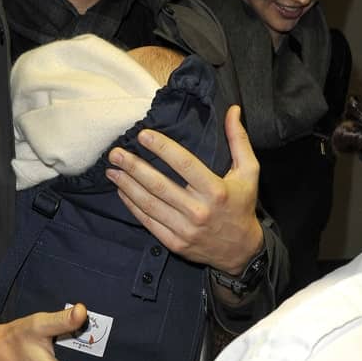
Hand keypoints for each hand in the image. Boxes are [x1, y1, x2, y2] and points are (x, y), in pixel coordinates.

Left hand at [106, 105, 263, 275]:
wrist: (240, 250)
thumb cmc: (242, 205)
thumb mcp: (249, 172)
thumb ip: (239, 140)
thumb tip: (233, 110)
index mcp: (216, 190)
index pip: (184, 164)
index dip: (161, 148)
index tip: (143, 135)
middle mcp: (199, 210)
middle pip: (160, 185)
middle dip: (134, 167)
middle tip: (115, 153)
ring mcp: (185, 229)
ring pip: (149, 204)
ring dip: (127, 186)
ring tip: (112, 170)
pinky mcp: (175, 243)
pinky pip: (148, 222)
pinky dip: (132, 206)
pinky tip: (121, 192)